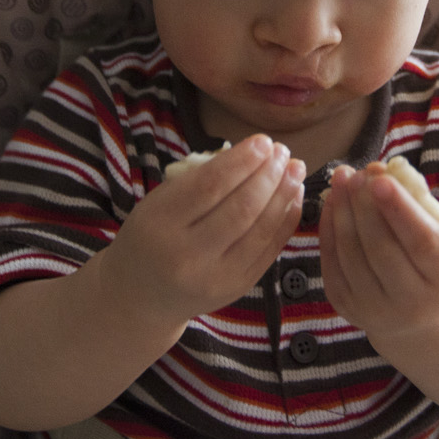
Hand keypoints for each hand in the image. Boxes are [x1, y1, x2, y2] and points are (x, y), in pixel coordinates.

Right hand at [104, 135, 304, 326]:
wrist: (142, 297)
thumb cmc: (151, 236)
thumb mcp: (158, 203)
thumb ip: (198, 180)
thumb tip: (252, 154)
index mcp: (161, 224)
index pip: (210, 187)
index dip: (242, 161)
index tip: (263, 141)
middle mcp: (187, 255)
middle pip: (241, 208)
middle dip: (268, 175)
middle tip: (283, 152)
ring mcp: (215, 277)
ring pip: (260, 230)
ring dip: (283, 195)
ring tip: (296, 170)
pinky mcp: (236, 288)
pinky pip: (269, 250)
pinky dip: (286, 220)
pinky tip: (294, 197)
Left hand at [319, 163, 438, 344]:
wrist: (420, 316)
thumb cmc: (432, 262)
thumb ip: (416, 207)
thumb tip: (376, 172)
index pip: (422, 242)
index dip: (400, 210)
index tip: (381, 179)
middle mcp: (412, 302)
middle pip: (381, 248)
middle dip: (364, 206)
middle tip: (357, 174)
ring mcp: (375, 309)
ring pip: (351, 254)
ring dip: (343, 211)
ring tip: (342, 179)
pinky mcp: (346, 306)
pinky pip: (332, 261)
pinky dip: (329, 227)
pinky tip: (332, 202)